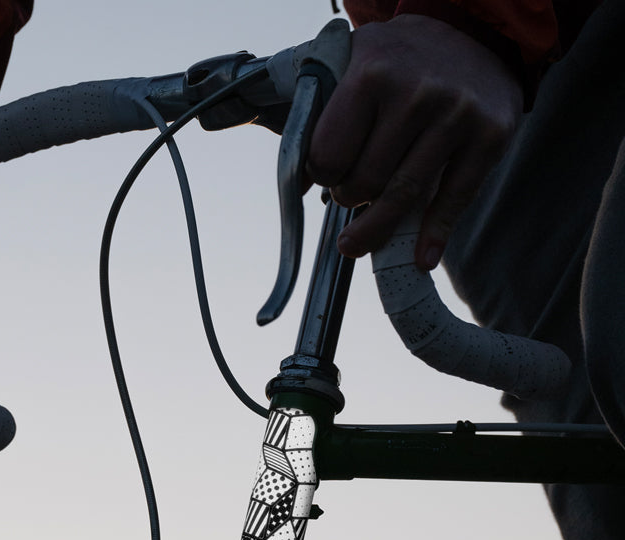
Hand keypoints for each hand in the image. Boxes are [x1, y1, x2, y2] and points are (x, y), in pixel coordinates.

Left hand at [307, 14, 521, 268]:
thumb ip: (319, 118)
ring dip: (376, 229)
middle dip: (350, 198)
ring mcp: (457, 114)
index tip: (327, 176)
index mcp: (372, 74)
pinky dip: (435, 235)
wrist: (474, 32)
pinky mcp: (491, 134)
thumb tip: (297, 186)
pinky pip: (455, 199)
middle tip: (351, 196)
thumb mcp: (352, 68)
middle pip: (365, 181)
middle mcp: (417, 93)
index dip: (322, 175)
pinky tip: (422, 257)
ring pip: (403, 197)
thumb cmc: (398, 62)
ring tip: (357, 244)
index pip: (329, 156)